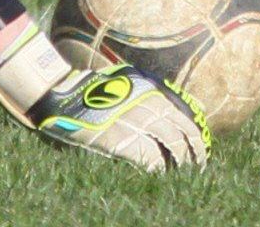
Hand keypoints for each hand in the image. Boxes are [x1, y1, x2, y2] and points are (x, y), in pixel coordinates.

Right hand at [0, 61, 210, 172]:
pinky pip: (152, 160)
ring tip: (183, 174)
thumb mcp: (121, 83)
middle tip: (197, 166)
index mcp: (148, 92)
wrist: (60, 94)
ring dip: (181, 163)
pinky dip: (160, 169)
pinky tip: (160, 175)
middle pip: (182, 134)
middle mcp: (147, 106)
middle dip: (194, 153)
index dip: (195, 137)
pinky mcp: (122, 142)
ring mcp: (135, 124)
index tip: (199, 149)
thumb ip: (145, 93)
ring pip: (172, 147)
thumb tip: (174, 107)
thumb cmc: (88, 89)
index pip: (183, 118)